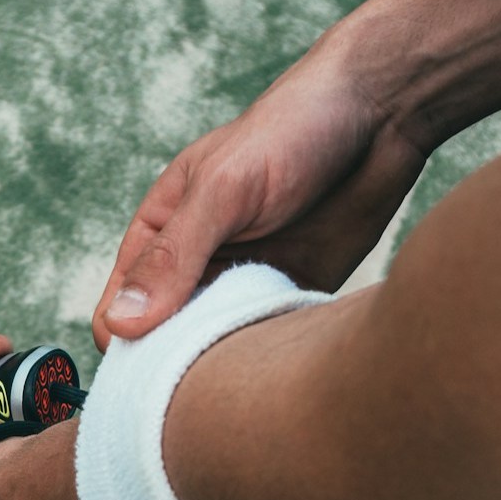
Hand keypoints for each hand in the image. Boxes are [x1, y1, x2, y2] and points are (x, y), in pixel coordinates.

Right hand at [92, 44, 429, 349]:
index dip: (126, 347)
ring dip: (225, 366)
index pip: (119, 310)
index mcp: (162, 234)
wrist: (381, 114)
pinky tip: (282, 359)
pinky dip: (269, 357)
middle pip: (166, 340)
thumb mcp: (222, 190)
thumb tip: (121, 324)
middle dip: (176, 368)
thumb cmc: (291, 131)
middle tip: (203, 385)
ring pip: (216, 348)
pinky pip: (267, 342)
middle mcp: (198, 264)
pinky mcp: (293, 294)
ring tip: (245, 373)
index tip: (150, 375)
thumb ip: (173, 257)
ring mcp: (246, 282)